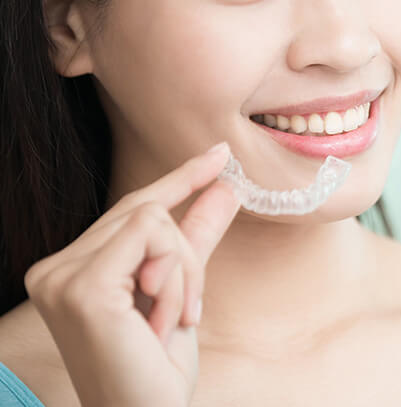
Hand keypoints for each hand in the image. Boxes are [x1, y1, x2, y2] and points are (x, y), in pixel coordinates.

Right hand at [24, 142, 239, 406]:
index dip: (179, 178)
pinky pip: (152, 236)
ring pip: (154, 219)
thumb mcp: (181, 291)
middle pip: (147, 210)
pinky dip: (176, 278)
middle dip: (186, 255)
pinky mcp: (82, 286)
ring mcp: (61, 276)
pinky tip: (163, 321)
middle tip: (189, 310)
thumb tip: (225, 186)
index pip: (131, 209)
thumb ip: (196, 237)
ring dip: (183, 272)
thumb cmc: (155, 368)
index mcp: (70, 268)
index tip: (219, 154)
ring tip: (171, 321)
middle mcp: (53, 267)